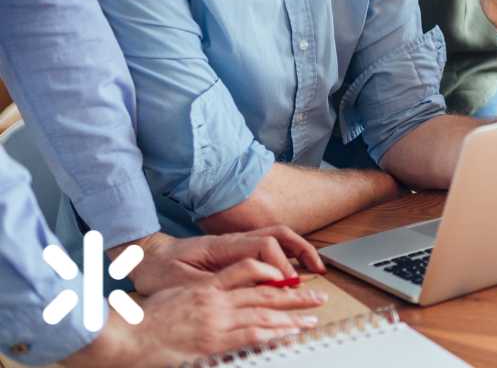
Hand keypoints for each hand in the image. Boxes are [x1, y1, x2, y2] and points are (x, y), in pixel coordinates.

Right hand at [114, 260, 327, 367]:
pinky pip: (251, 333)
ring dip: (291, 315)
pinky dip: (273, 331)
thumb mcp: (174, 297)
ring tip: (311, 317)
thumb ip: (199, 296)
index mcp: (209, 287)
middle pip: (265, 291)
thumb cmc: (143, 321)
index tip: (292, 280)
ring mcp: (216, 318)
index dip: (275, 277)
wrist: (124, 335)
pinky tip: (289, 331)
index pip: (251, 274)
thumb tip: (217, 302)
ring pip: (264, 311)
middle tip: (318, 296)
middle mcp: (217, 299)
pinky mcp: (213, 339)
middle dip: (295, 295)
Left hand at [125, 227, 324, 295]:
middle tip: (318, 270)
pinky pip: (268, 246)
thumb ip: (212, 286)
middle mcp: (234, 240)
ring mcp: (237, 243)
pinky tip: (294, 268)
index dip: (279, 266)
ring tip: (315, 267)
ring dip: (298, 250)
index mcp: (222, 246)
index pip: (263, 248)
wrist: (147, 257)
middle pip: (278, 235)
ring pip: (277, 237)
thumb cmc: (161, 271)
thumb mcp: (180, 284)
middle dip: (302, 250)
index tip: (290, 285)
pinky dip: (286, 255)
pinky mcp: (236, 250)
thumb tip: (238, 291)